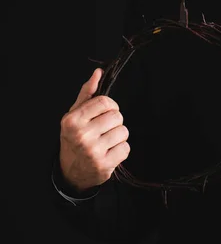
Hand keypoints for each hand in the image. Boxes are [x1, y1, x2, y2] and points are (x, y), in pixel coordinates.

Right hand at [59, 68, 129, 191]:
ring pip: (124, 132)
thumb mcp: (75, 115)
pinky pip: (126, 148)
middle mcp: (81, 135)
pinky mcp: (104, 165)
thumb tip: (98, 72)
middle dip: (115, 122)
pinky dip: (121, 150)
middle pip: (117, 116)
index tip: (106, 112)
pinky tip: (109, 152)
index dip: (111, 106)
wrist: (71, 171)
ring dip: (119, 136)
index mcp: (72, 120)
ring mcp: (93, 151)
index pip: (105, 102)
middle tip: (104, 130)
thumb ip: (87, 93)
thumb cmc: (75, 138)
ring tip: (106, 141)